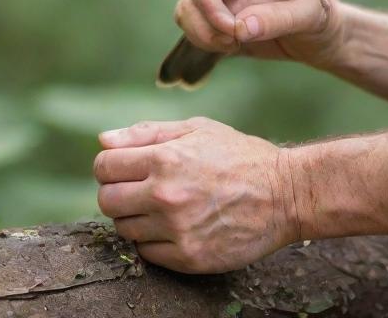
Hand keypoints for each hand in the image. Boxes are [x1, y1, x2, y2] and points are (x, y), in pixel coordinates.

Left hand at [93, 116, 299, 272]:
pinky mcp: (188, 257)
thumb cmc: (239, 155)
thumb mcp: (197, 129)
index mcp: (165, 158)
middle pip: (107, 200)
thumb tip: (103, 140)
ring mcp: (176, 229)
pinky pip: (146, 253)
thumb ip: (146, 133)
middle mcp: (166, 195)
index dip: (109, 165)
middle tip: (139, 189)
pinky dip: (153, 240)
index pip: (104, 166)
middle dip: (116, 192)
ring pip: (124, 228)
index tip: (122, 167)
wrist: (283, 194)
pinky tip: (175, 226)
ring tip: (162, 206)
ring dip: (135, 217)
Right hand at [174, 0, 344, 66]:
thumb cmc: (318, 14)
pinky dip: (203, 42)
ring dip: (202, 35)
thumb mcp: (309, 13)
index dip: (212, 5)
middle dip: (207, 25)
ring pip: (185, 13)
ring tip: (233, 44)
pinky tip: (231, 46)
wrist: (318, 36)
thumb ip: (278, 17)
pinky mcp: (214, 19)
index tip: (233, 29)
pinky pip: (191, 28)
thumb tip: (241, 26)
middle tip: (234, 42)